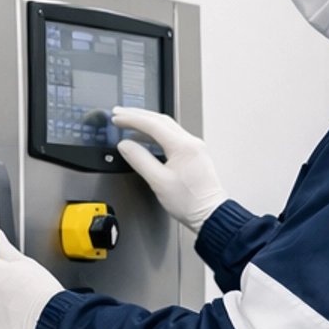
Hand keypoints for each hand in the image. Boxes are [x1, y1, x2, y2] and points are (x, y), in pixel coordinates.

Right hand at [111, 109, 228, 231]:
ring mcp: (194, 147)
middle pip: (160, 120)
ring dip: (147, 123)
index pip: (152, 124)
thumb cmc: (189, 202)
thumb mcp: (158, 181)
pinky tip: (146, 138)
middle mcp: (191, 142)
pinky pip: (173, 136)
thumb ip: (140, 160)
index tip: (117, 118)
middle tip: (120, 114)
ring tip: (129, 123)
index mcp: (183, 146)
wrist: (210, 214)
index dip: (131, 119)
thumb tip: (125, 146)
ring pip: (167, 127)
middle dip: (138, 115)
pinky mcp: (194, 154)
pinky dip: (156, 134)